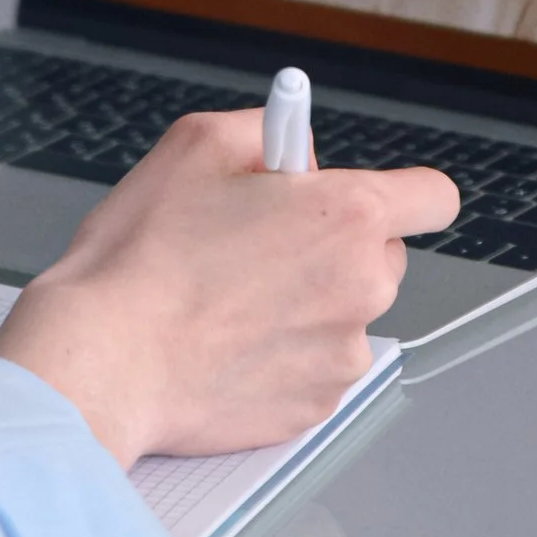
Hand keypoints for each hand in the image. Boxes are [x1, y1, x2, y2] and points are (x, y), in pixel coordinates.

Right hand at [0, 109, 457, 465]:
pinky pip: (313, 367)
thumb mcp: (194, 145)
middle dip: (334, 247)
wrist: (103, 360)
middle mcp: (361, 287)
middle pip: (382, 256)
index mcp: (346, 215)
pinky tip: (224, 343)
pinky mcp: (313, 406)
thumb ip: (265, 130)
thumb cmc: (139, 260)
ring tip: (227, 301)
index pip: (433, 197)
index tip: (368, 196)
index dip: (401, 192)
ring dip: (305, 303)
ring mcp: (341, 354)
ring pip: (344, 313)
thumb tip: (294, 145)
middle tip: (259, 244)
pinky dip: (281, 355)